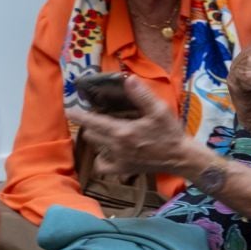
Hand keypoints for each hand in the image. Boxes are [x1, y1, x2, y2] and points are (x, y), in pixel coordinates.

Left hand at [73, 76, 205, 179]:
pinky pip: (103, 167)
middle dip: (90, 124)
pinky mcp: (124, 170)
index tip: (69, 110)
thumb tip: (128, 79)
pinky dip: (101, 160)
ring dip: (96, 139)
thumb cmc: (170, 133)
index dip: (79, 115)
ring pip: (96, 148)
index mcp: (122, 131)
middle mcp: (116, 147)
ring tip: (102, 131)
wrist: (181, 157)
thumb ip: (142, 95)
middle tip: (96, 117)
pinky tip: (106, 153)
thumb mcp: (159, 110)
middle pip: (92, 135)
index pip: (93, 121)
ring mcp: (118, 160)